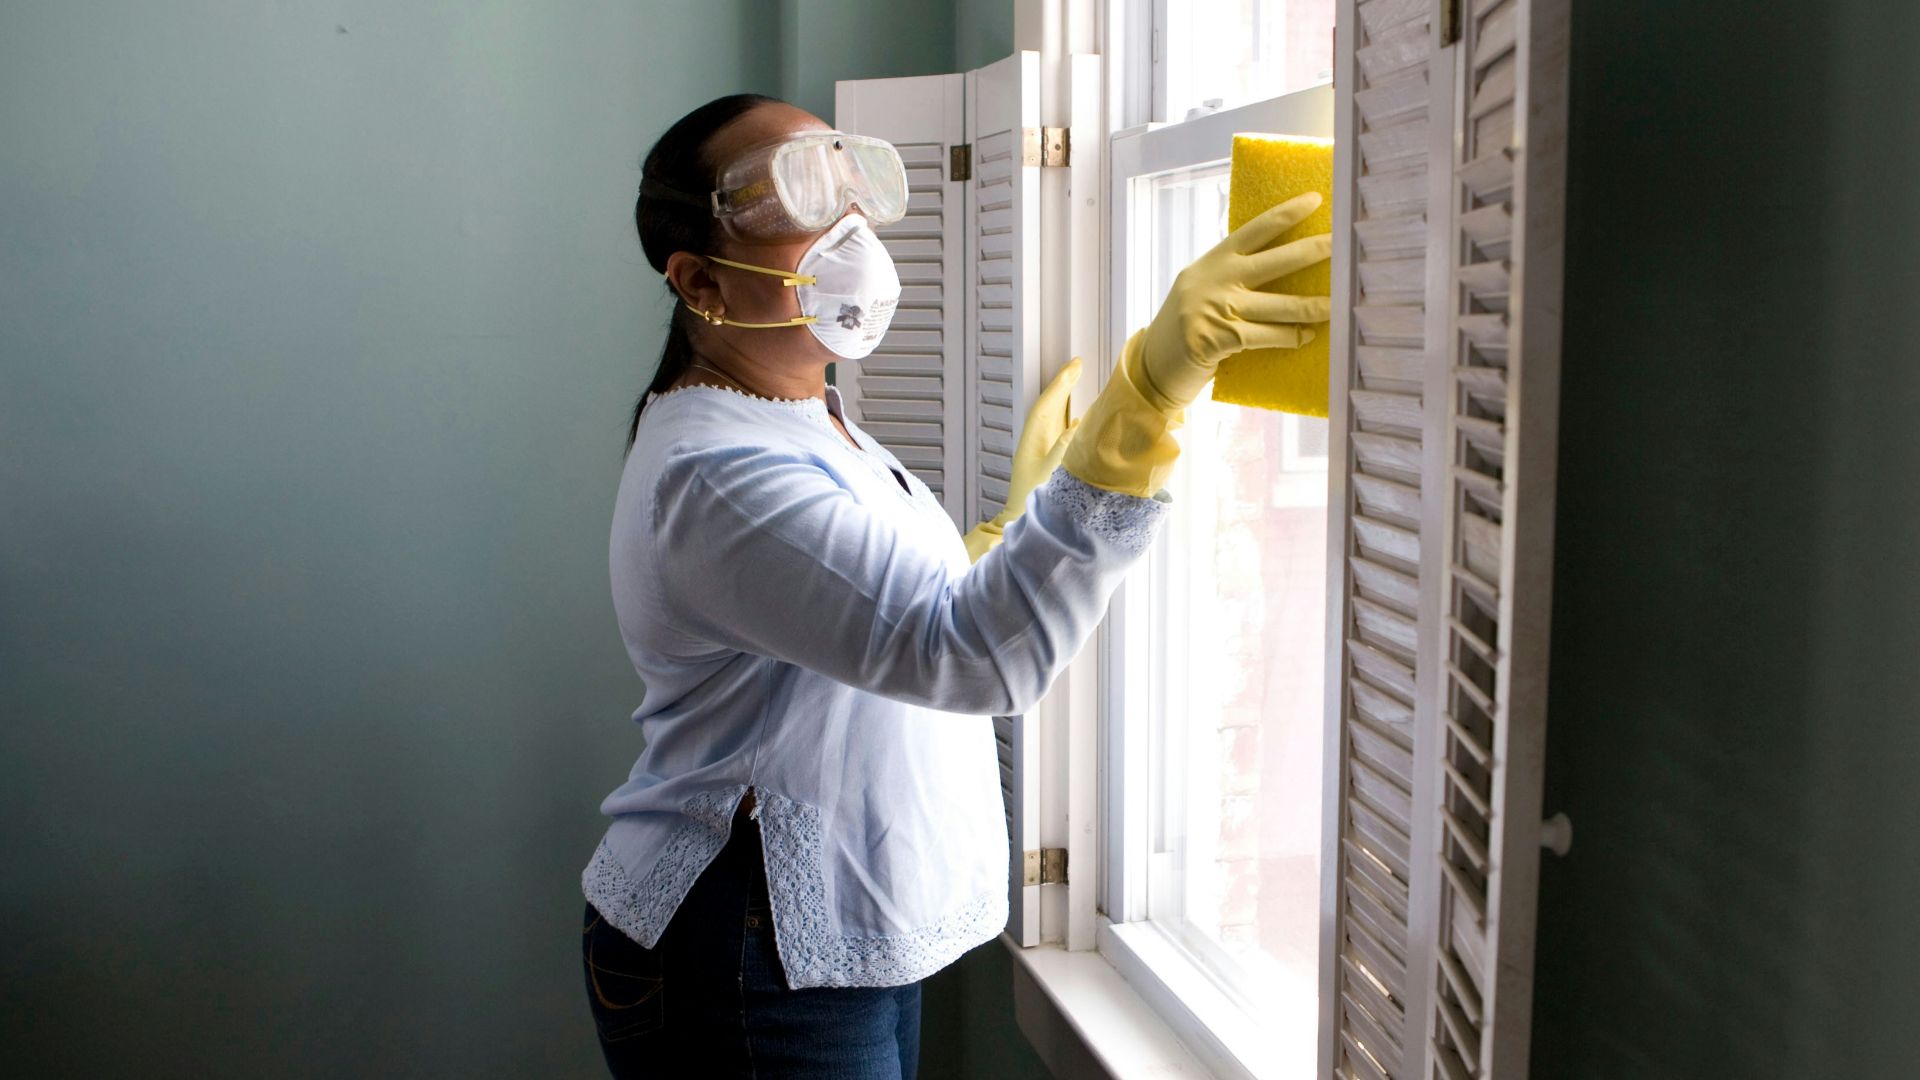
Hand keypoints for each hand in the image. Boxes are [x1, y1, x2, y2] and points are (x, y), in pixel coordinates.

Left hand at [962, 357, 1082, 562]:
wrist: (1022, 522)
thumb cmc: (1034, 501)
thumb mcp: (1052, 474)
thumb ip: (1064, 450)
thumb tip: (1078, 426)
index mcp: (1032, 441)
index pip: (1047, 405)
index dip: (1061, 384)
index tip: (1074, 366)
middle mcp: (1035, 441)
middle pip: (1050, 406)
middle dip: (1063, 385)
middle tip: (1078, 365)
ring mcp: (1042, 450)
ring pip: (1054, 418)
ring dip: (1066, 399)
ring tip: (1078, 380)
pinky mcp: (1048, 461)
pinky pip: (1060, 433)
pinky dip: (1071, 420)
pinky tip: (1080, 418)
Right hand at [1136, 191, 1332, 411]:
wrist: (1152, 368)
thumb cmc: (1186, 329)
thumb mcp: (1201, 291)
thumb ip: (1231, 277)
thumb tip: (1281, 268)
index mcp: (1212, 261)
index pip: (1255, 230)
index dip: (1286, 214)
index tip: (1315, 200)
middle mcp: (1214, 279)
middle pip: (1276, 261)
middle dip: (1313, 251)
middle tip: (1343, 244)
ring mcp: (1216, 308)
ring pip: (1280, 305)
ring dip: (1314, 306)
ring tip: (1338, 304)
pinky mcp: (1219, 338)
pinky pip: (1268, 336)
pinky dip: (1290, 337)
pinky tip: (1306, 336)